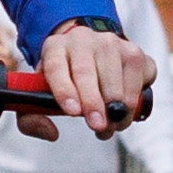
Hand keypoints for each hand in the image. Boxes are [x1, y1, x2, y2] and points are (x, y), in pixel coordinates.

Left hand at [36, 18, 153, 137]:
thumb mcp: (42, 91)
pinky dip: (134, 102)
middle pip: (86, 73)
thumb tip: (50, 133)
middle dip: (94, 104)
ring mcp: (111, 43)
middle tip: (98, 126)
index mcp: (54, 47)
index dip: (64, 90)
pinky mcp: (134, 52)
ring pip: (116, 81)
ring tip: (110, 126)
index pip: (55, 67)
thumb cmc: (65, 78)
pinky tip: (123, 110)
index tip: (73, 112)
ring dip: (116, 110)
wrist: (91, 52)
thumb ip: (34, 115)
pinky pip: (139, 80)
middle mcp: (82, 40)